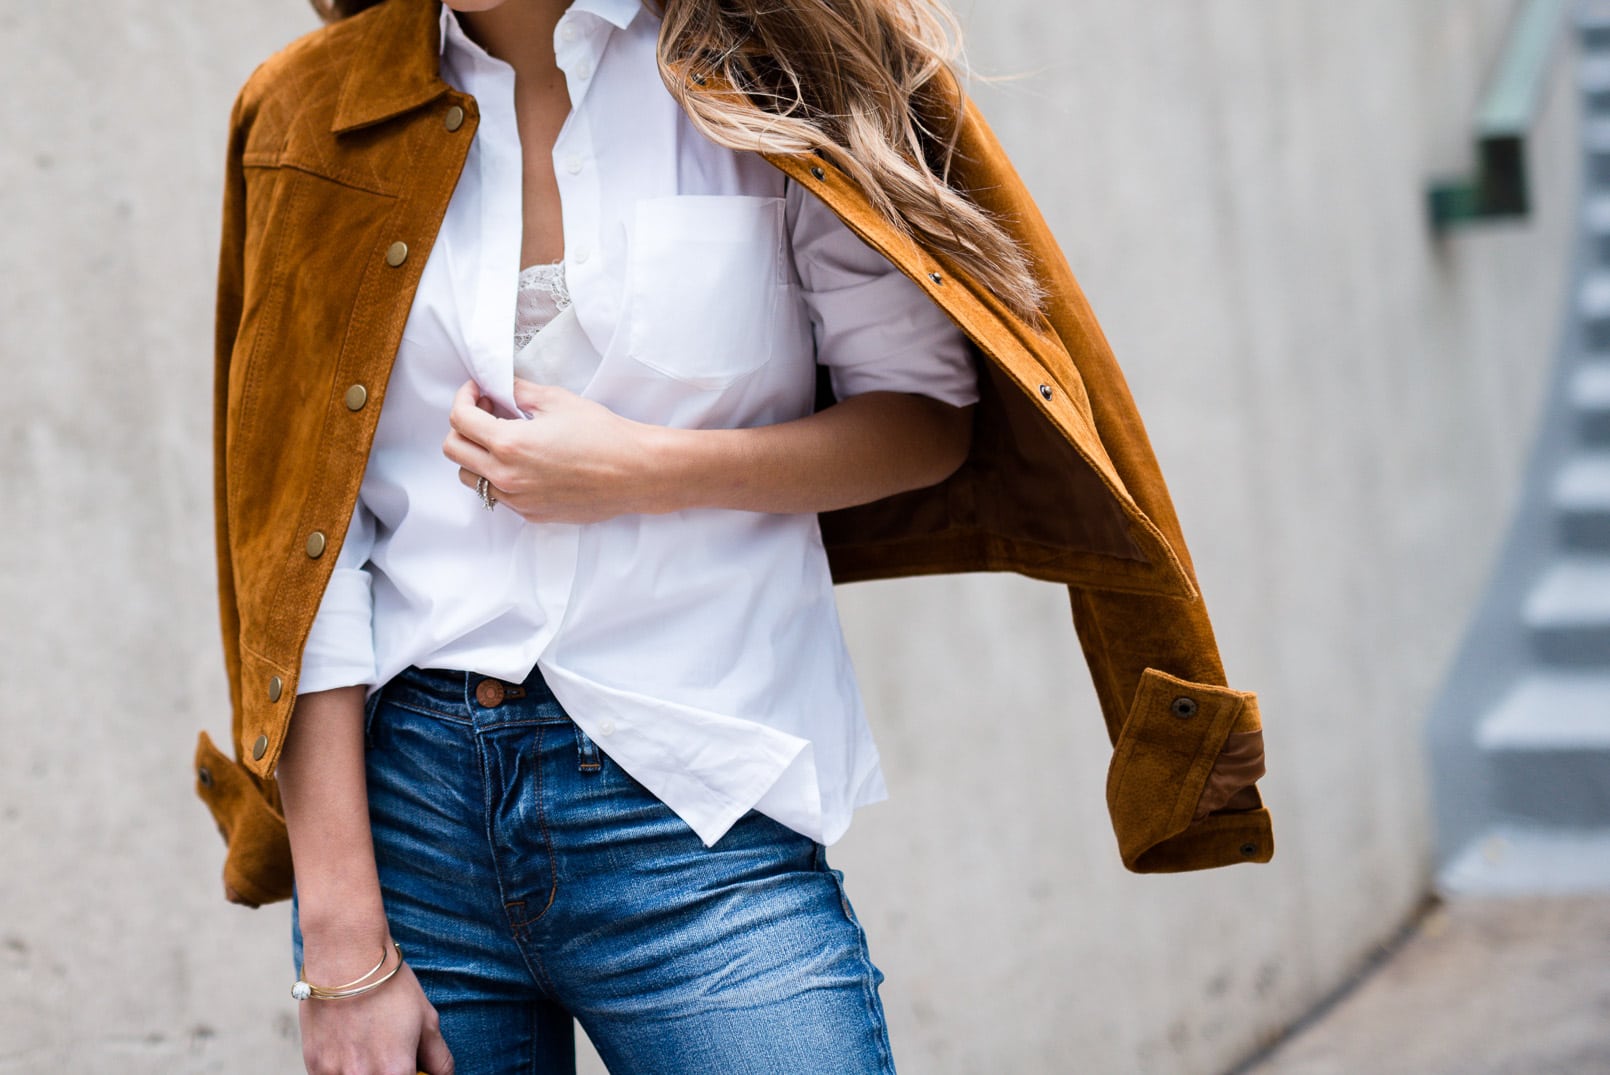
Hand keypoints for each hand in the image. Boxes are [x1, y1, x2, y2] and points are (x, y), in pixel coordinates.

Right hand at [297, 935, 453, 1074]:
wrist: (346, 958)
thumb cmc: (389, 986)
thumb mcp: (427, 1020)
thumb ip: (438, 1058)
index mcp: (396, 1071)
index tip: (413, 1070)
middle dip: (390, 1074)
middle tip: (391, 1055)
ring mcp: (334, 1074)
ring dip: (366, 1072)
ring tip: (369, 1047)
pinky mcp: (314, 1066)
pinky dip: (343, 1071)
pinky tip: (350, 1048)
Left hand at [442, 378, 664, 522]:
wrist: (635, 472)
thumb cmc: (603, 434)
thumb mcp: (557, 401)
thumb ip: (519, 392)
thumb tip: (500, 387)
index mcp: (509, 444)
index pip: (460, 420)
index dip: (463, 397)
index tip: (477, 390)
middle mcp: (506, 477)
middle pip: (454, 450)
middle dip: (462, 425)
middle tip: (486, 410)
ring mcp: (518, 500)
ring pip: (471, 478)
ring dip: (477, 454)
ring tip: (503, 439)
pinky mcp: (531, 514)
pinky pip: (499, 495)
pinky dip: (500, 475)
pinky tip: (525, 461)